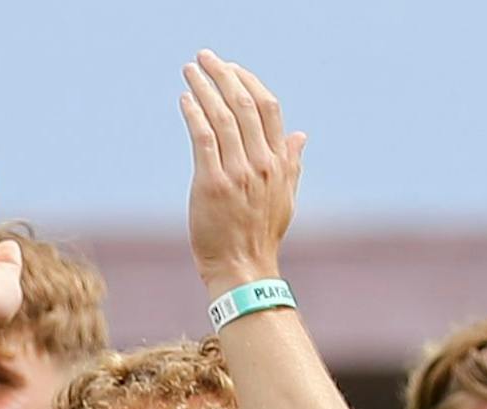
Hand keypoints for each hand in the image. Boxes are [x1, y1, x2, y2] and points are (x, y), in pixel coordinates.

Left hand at [179, 51, 305, 291]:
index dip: (248, 81)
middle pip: (243, 104)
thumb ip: (292, 163)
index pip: (268, 107)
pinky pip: (203, 139)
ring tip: (190, 71)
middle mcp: (261, 164)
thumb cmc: (260, 238)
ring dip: (204, 88)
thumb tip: (301, 135)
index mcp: (279, 163)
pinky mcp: (212, 185)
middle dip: (223, 74)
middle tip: (204, 58)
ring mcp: (237, 174)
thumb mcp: (285, 199)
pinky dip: (193, 115)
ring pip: (222, 116)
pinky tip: (184, 100)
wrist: (244, 272)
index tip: (231, 68)